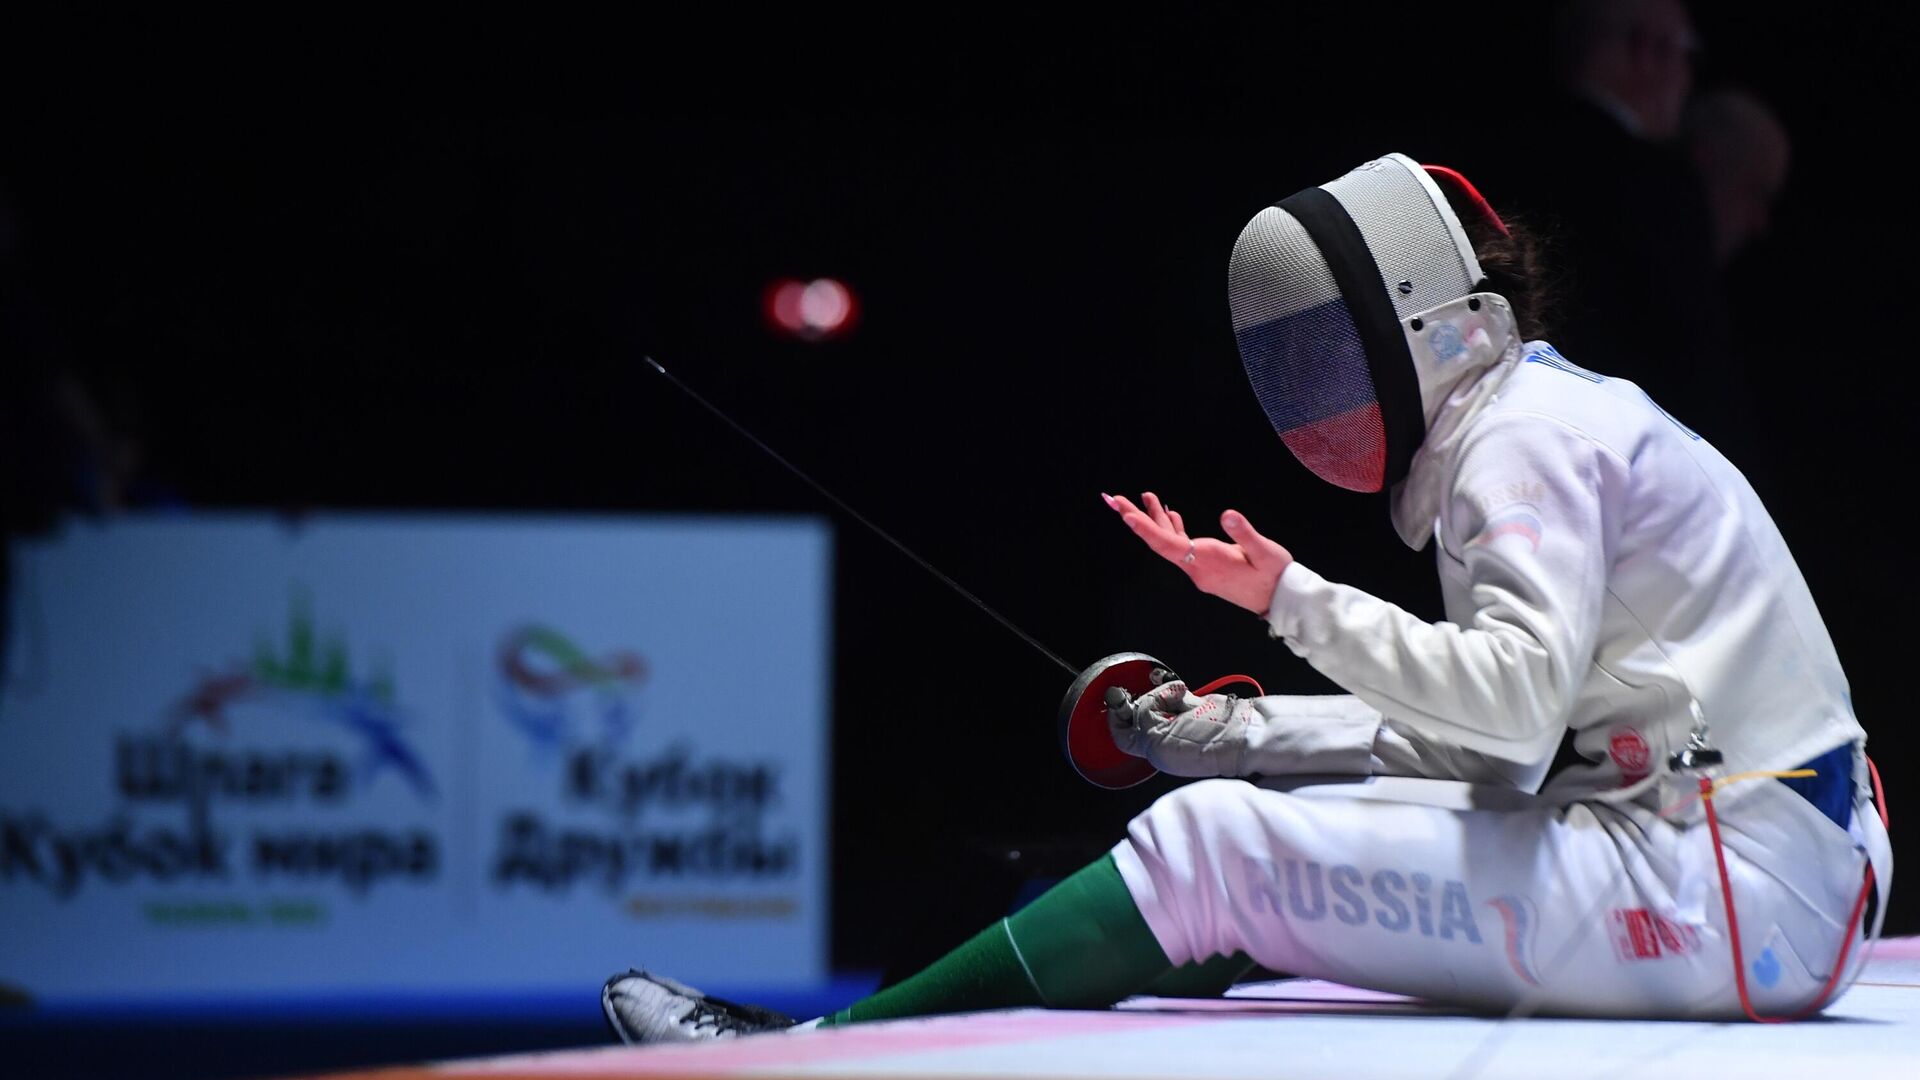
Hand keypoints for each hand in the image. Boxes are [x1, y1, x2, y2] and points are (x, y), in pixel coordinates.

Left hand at [1104, 492, 1292, 614]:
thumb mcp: (1266, 552)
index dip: (1147, 529)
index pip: (1169, 545)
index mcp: (1208, 562)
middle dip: (1137, 520)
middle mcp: (1197, 568)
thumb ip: (1245, 533)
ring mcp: (1200, 568)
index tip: (1127, 515)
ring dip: (1155, 520)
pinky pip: (1183, 546)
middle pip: (1160, 542)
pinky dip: (1173, 529)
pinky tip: (1170, 515)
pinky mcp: (1206, 566)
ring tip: (1143, 497)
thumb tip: (1228, 515)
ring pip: (1169, 542)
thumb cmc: (1275, 575)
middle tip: (1115, 500)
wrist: (1281, 599)